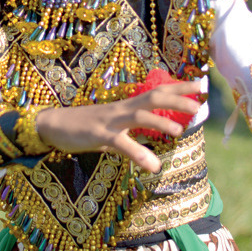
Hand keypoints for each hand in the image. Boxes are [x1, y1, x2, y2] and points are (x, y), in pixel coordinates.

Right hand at [34, 80, 202, 173]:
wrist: (52, 125)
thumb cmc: (84, 127)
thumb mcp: (112, 130)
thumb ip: (131, 136)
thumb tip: (148, 150)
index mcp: (126, 106)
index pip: (156, 92)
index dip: (177, 88)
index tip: (199, 85)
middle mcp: (121, 109)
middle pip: (152, 97)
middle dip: (176, 99)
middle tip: (198, 104)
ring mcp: (109, 121)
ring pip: (138, 115)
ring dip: (159, 122)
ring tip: (179, 131)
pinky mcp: (98, 135)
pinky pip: (120, 143)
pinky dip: (138, 153)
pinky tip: (153, 165)